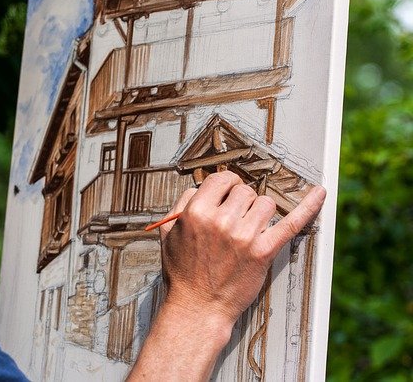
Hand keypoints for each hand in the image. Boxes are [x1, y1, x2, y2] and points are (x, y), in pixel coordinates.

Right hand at [159, 170, 325, 324]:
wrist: (198, 307)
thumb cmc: (183, 272)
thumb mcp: (169, 234)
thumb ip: (181, 205)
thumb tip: (200, 188)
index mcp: (197, 213)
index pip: (221, 179)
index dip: (226, 184)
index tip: (228, 192)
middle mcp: (221, 221)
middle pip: (245, 190)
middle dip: (241, 202)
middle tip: (235, 219)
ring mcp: (245, 236)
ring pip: (265, 203)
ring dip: (259, 212)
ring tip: (249, 228)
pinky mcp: (264, 252)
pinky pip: (292, 223)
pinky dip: (308, 206)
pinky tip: (320, 193)